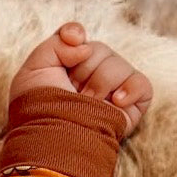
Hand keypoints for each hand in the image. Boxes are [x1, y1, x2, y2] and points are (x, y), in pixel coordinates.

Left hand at [9, 21, 151, 136]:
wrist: (51, 141)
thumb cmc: (37, 111)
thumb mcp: (34, 69)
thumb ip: (56, 43)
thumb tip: (85, 45)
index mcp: (68, 68)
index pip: (77, 37)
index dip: (74, 35)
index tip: (74, 42)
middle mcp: (91, 77)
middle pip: (98, 49)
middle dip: (83, 68)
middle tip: (72, 90)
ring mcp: (113, 91)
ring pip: (118, 65)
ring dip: (101, 83)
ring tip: (87, 103)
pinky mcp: (131, 106)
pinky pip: (142, 84)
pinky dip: (132, 88)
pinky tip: (116, 101)